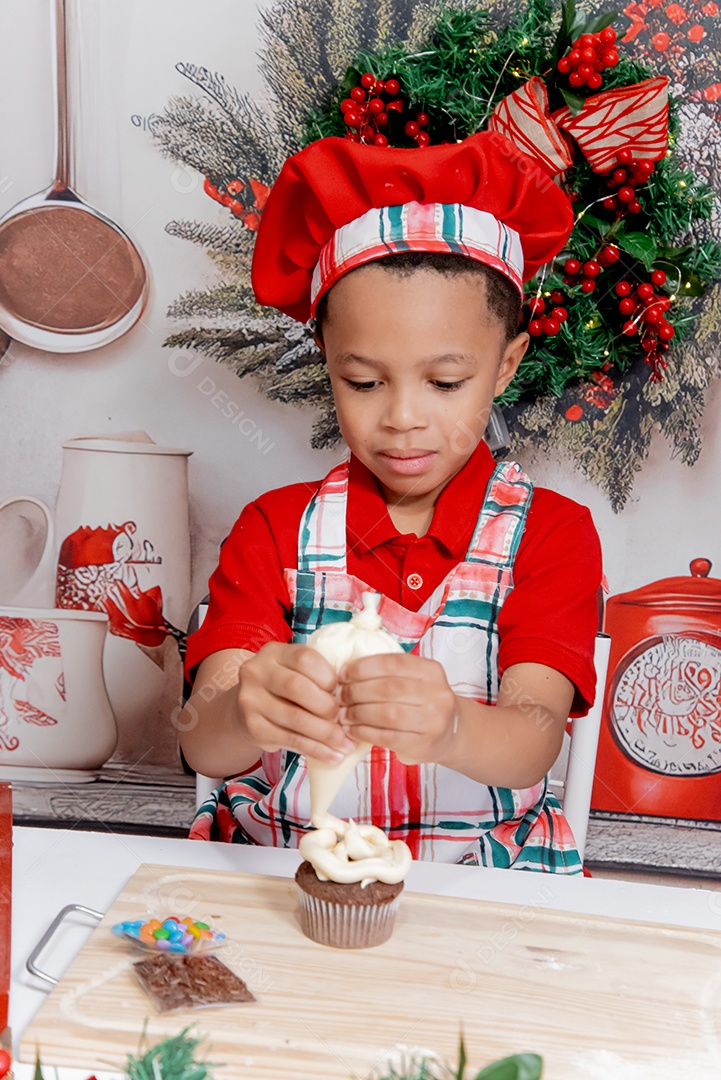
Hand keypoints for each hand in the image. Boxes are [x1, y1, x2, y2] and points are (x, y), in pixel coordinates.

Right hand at [238, 642, 354, 762]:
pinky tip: (333, 756)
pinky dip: (316, 750)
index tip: (341, 691)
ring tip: (346, 744)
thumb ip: (316, 677)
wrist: (248, 710)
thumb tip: (353, 699)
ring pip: (296, 718)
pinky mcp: (254, 728)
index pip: (305, 659)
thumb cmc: (284, 689)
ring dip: (326, 734)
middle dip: (327, 706)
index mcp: (273, 652)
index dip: (328, 676)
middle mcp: (256, 672)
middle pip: (297, 687)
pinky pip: (291, 740)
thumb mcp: (295, 672)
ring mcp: (251, 701)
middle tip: (344, 719)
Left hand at [339, 652, 456, 764]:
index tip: (343, 674)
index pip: (393, 663)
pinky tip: (352, 730)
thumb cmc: (422, 702)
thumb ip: (388, 672)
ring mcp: (433, 721)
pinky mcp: (423, 744)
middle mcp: (437, 694)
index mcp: (432, 670)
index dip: (363, 667)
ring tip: (343, 714)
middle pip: (388, 689)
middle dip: (357, 692)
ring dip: (358, 714)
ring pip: (387, 714)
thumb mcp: (415, 679)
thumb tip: (346, 670)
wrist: (450, 733)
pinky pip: (387, 737)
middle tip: (340, 696)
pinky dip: (364, 732)